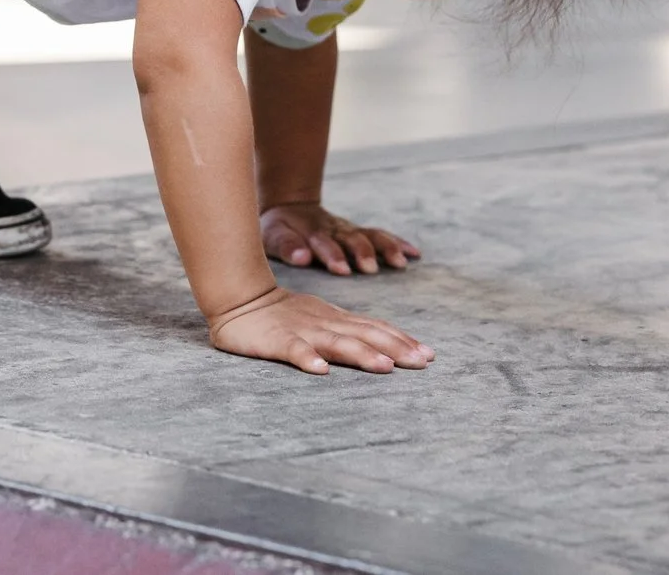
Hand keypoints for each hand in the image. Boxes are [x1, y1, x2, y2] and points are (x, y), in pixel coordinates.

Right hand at [208, 286, 432, 375]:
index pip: (375, 328)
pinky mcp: (276, 340)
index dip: (402, 340)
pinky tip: (320, 370)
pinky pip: (293, 350)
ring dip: (361, 354)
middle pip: (365, 335)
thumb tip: (383, 348)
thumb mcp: (320, 319)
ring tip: (384, 368)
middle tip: (423, 362)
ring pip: (336, 342)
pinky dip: (307, 359)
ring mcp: (302, 331)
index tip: (429, 355)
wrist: (238, 297)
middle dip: (396, 348)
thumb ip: (348, 331)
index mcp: (336, 319)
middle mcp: (325, 323)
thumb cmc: (281, 314)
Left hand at [260, 201, 422, 275]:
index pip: (323, 244)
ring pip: (370, 236)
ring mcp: (348, 230)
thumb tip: (301, 258)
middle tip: (370, 268)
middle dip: (362, 253)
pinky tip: (414, 254)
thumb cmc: (278, 230)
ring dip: (385, 248)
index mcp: (312, 234)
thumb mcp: (274, 237)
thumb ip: (288, 247)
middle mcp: (334, 230)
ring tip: (400, 263)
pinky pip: (380, 236)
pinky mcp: (358, 233)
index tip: (342, 269)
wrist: (289, 207)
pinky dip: (398, 244)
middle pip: (351, 240)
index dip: (333, 256)